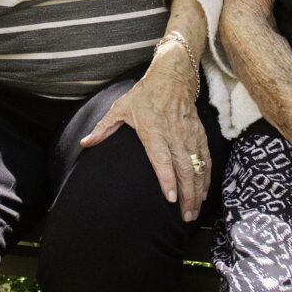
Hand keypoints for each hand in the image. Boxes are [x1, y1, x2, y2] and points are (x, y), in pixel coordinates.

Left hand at [80, 54, 208, 221]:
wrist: (172, 76)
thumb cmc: (144, 94)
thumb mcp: (121, 108)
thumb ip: (103, 128)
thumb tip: (84, 143)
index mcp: (153, 129)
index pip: (161, 158)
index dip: (167, 178)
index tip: (170, 198)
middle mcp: (173, 133)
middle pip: (183, 167)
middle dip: (186, 194)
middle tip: (186, 216)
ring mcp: (188, 134)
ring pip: (197, 165)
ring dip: (198, 189)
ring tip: (194, 210)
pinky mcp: (199, 133)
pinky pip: (205, 158)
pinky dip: (206, 176)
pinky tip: (204, 191)